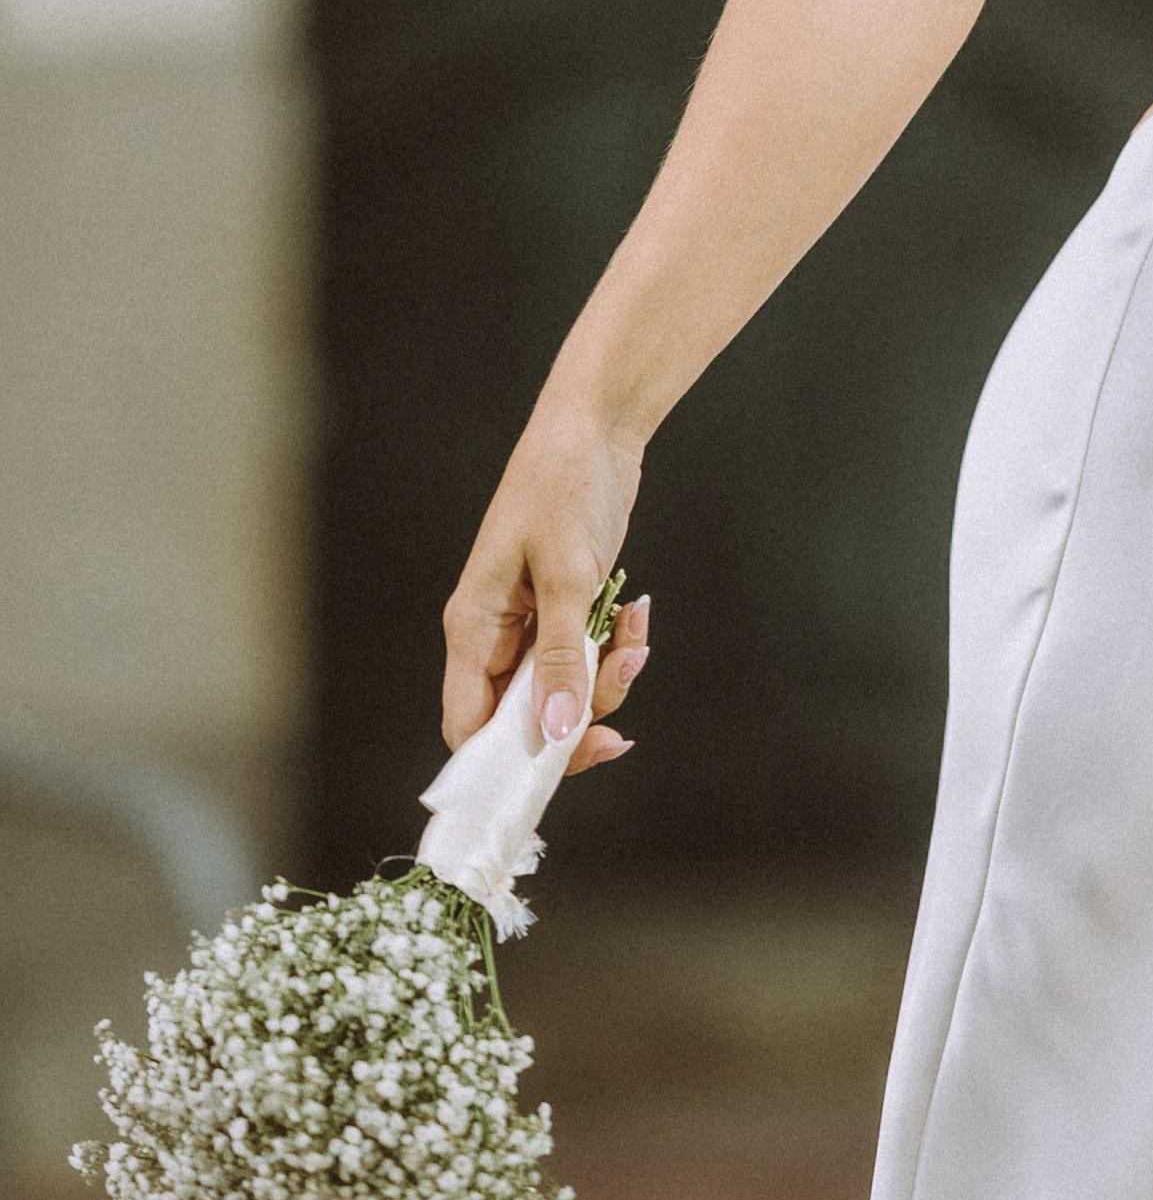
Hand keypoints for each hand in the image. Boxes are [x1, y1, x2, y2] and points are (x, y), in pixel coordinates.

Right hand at [441, 410, 648, 774]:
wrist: (596, 428)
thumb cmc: (564, 486)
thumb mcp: (568, 574)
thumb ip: (563, 657)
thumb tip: (556, 734)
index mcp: (474, 629)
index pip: (468, 727)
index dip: (504, 765)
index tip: (558, 771)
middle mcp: (496, 636)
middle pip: (524, 720)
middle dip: (576, 721)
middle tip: (618, 721)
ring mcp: (532, 625)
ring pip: (564, 692)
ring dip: (607, 679)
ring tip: (636, 637)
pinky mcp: (566, 610)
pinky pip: (588, 656)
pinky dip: (616, 646)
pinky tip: (636, 612)